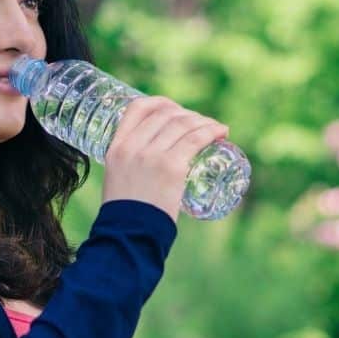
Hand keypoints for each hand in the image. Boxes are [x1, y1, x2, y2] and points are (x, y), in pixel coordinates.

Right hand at [100, 95, 229, 222]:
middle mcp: (133, 146)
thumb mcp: (118, 181)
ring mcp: (153, 155)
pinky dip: (212, 131)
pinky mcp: (172, 167)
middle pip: (166, 114)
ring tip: (216, 129)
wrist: (128, 235)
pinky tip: (222, 132)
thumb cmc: (126, 215)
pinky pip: (196, 139)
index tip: (174, 109)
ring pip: (183, 124)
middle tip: (200, 125)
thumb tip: (149, 169)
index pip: (137, 108)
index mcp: (116, 147)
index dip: (160, 103)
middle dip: (188, 114)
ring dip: (204, 121)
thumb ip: (130, 168)